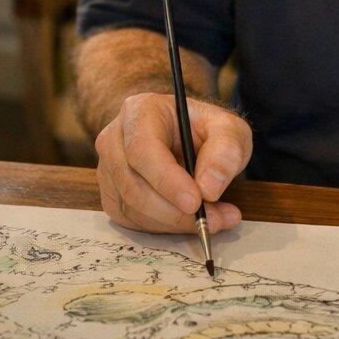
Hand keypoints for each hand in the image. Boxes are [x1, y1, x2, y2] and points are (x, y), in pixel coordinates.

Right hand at [96, 91, 252, 234]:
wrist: (190, 138)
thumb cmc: (205, 129)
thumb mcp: (229, 129)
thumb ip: (226, 151)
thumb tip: (209, 188)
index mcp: (139, 111)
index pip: (142, 148)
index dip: (166, 179)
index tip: (196, 201)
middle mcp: (115, 139)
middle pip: (133, 185)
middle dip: (175, 211)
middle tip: (214, 219)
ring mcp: (109, 169)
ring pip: (132, 208)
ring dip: (174, 222)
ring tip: (214, 219)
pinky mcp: (111, 195)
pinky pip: (132, 221)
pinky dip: (164, 227)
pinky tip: (190, 219)